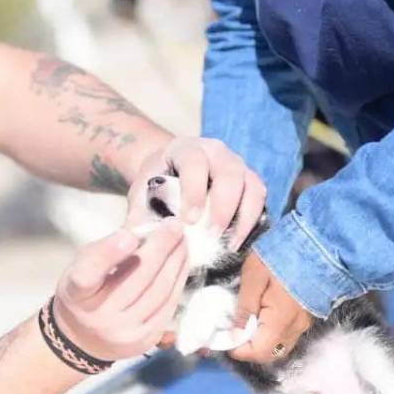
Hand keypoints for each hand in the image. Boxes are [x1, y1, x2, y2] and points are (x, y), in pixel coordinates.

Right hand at [54, 220, 190, 359]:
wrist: (83, 337)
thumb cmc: (87, 289)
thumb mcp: (84, 264)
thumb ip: (109, 246)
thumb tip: (149, 220)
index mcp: (76, 294)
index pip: (87, 274)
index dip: (108, 254)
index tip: (129, 234)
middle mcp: (98, 317)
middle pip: (135, 278)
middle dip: (160, 247)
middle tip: (175, 225)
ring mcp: (123, 333)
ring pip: (158, 291)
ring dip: (176, 262)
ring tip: (183, 241)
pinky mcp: (145, 341)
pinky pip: (168, 305)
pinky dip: (178, 281)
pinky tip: (182, 263)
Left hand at [125, 137, 265, 249]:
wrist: (169, 173)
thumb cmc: (154, 186)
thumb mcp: (140, 196)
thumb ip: (137, 217)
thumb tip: (133, 244)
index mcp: (186, 148)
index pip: (194, 163)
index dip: (194, 190)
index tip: (189, 221)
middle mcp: (216, 152)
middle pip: (230, 173)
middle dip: (223, 207)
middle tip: (212, 236)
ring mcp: (237, 164)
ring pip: (252, 185)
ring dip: (244, 217)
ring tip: (229, 245)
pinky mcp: (249, 181)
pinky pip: (260, 198)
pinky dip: (252, 220)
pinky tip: (236, 242)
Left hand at [230, 253, 313, 363]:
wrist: (317, 243)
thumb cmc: (281, 256)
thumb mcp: (254, 276)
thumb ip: (244, 307)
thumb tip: (234, 333)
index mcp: (281, 320)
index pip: (258, 352)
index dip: (237, 349)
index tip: (223, 336)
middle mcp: (295, 328)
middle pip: (269, 354)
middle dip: (248, 348)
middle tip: (232, 331)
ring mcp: (304, 323)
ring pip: (279, 347)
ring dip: (260, 342)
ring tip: (245, 323)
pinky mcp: (307, 317)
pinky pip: (286, 335)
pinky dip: (271, 334)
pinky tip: (261, 318)